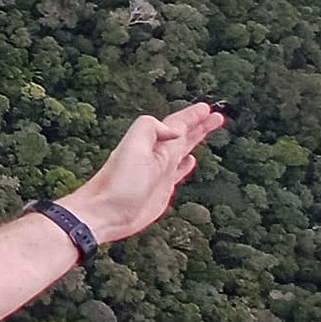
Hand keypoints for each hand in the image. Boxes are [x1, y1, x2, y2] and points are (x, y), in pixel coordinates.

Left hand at [59, 102, 226, 243]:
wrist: (104, 214)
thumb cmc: (117, 183)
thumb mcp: (131, 147)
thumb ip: (150, 129)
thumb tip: (175, 130)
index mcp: (152, 144)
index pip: (176, 124)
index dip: (192, 116)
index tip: (207, 108)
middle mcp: (157, 156)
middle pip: (183, 135)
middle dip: (199, 125)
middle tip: (216, 116)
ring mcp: (159, 173)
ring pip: (183, 151)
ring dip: (194, 140)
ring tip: (206, 130)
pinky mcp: (161, 190)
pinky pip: (178, 172)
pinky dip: (186, 165)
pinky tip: (190, 161)